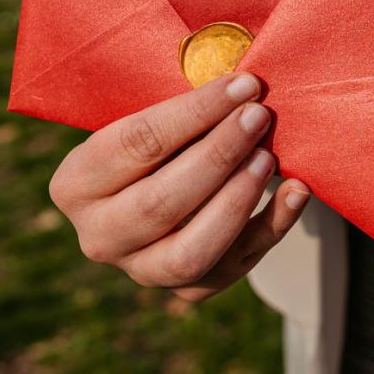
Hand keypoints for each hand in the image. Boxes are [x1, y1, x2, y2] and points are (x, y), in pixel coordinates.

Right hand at [48, 73, 310, 300]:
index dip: (194, 113)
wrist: (165, 186)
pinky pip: (234, 268)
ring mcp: (142, 271)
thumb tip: (241, 83)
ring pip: (190, 253)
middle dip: (218, 156)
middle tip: (259, 117)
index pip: (135, 145)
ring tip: (270, 159)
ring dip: (235, 202)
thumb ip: (182, 102)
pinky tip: (297, 192)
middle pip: (158, 203)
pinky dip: (271, 230)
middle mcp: (100, 235)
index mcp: (76, 183)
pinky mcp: (188, 290)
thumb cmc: (163, 137)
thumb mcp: (152, 115)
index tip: (243, 85)